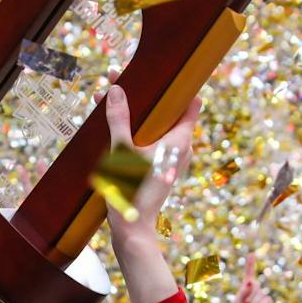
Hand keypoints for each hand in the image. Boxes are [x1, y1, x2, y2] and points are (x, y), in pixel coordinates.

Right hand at [101, 83, 200, 244]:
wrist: (132, 229)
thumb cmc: (131, 190)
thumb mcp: (122, 151)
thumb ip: (119, 119)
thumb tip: (115, 90)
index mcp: (180, 140)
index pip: (191, 102)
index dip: (177, 85)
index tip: (162, 73)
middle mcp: (181, 148)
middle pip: (168, 112)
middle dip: (146, 96)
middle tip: (122, 80)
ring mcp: (172, 159)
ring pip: (157, 128)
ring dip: (137, 114)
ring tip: (110, 99)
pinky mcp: (161, 168)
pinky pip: (152, 142)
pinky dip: (137, 131)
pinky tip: (113, 125)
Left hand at [230, 256, 274, 302]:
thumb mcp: (236, 302)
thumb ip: (243, 291)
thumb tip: (252, 280)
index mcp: (246, 289)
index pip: (249, 274)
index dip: (251, 264)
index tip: (252, 254)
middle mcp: (256, 292)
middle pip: (254, 286)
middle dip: (247, 297)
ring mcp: (264, 298)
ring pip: (260, 295)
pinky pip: (266, 301)